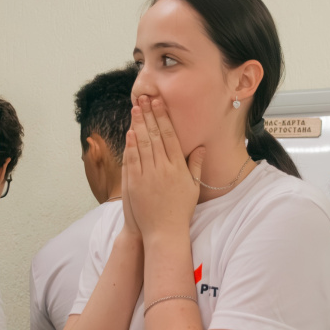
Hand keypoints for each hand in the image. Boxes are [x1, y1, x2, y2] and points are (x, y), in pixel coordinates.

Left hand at [124, 96, 204, 240]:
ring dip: (139, 125)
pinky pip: (132, 160)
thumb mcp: (193, 187)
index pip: (170, 136)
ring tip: (135, 109)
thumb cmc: (180, 210)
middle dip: (149, 115)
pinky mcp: (135, 183)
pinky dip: (131, 145)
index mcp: (178, 167)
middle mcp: (163, 168)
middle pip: (155, 135)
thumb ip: (195, 165)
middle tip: (144, 98)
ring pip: (143, 144)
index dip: (163, 117)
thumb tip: (200, 146)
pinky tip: (130, 132)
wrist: (164, 231)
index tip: (159, 103)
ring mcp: (148, 175)